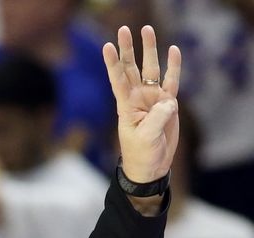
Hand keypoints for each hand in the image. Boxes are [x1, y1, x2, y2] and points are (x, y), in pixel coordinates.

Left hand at [103, 25, 180, 182]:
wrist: (151, 166)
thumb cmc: (141, 154)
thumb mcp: (146, 137)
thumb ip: (157, 118)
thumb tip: (169, 101)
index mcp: (126, 106)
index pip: (118, 80)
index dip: (112, 63)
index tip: (106, 46)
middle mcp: (138, 98)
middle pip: (132, 68)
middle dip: (128, 49)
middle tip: (124, 29)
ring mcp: (152, 99)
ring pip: (150, 69)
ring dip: (149, 50)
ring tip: (147, 29)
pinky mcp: (167, 104)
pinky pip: (171, 81)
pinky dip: (173, 66)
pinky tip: (173, 50)